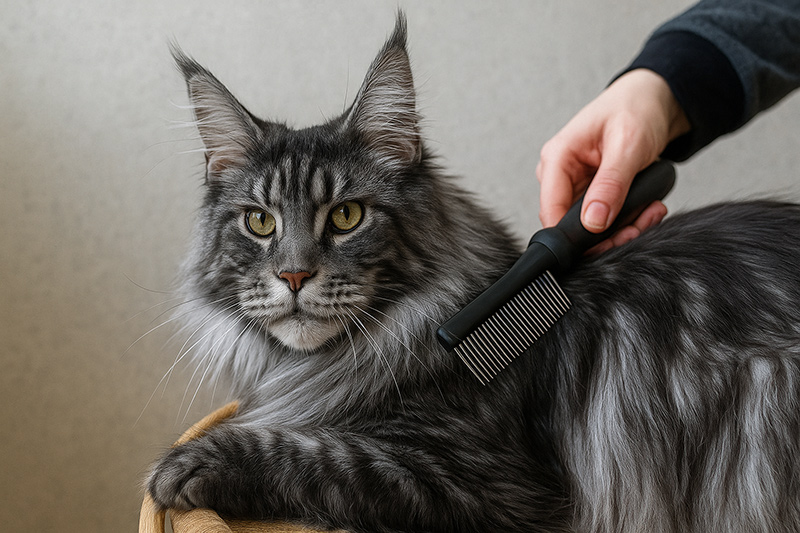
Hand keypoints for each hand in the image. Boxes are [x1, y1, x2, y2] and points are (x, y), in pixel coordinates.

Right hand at [537, 69, 689, 251]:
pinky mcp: (593, 193)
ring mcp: (576, 186)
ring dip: (624, 228)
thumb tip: (592, 222)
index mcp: (557, 158)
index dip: (573, 236)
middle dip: (608, 234)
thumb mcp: (627, 145)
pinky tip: (648, 208)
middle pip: (572, 225)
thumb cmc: (636, 109)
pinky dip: (629, 220)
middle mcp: (561, 175)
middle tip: (639, 227)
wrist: (653, 100)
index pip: (551, 210)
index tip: (605, 244)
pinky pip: (605, 220)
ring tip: (651, 211)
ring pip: (591, 228)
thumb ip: (610, 185)